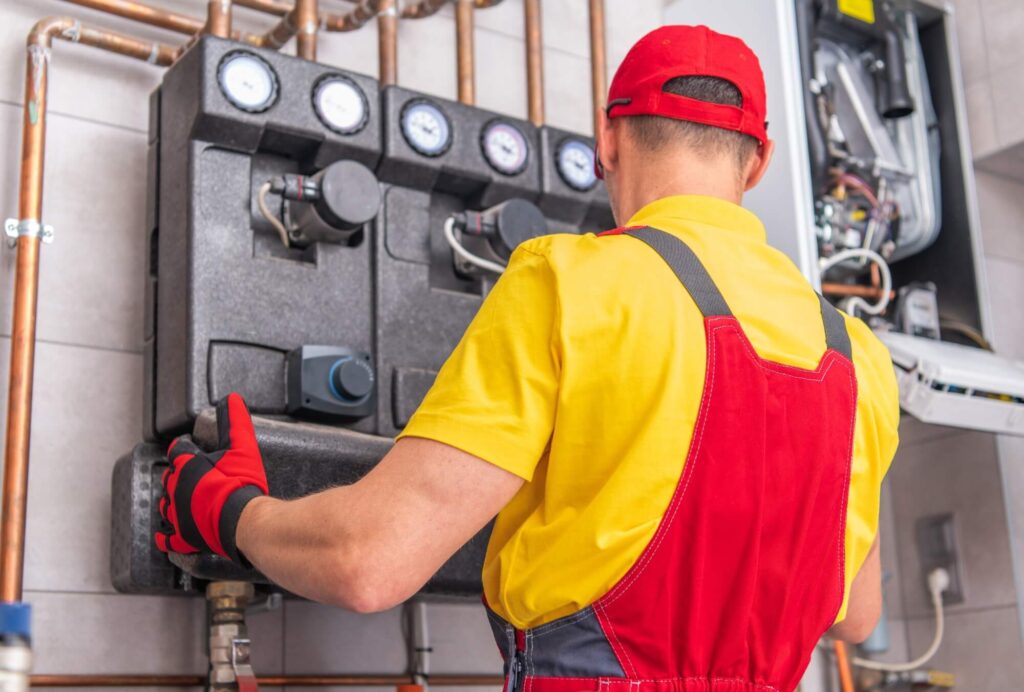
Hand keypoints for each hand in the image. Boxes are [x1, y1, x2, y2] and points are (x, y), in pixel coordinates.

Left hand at [155, 393, 268, 564]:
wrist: (244, 520)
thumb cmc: (241, 483)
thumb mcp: (242, 446)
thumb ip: (235, 421)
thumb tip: (233, 398)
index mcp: (186, 466)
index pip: (178, 450)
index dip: (186, 448)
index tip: (194, 448)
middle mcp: (176, 489)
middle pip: (170, 477)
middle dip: (179, 474)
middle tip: (195, 474)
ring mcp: (178, 515)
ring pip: (166, 504)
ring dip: (172, 500)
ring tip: (183, 499)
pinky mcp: (183, 536)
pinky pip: (167, 538)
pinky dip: (165, 536)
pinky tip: (165, 535)